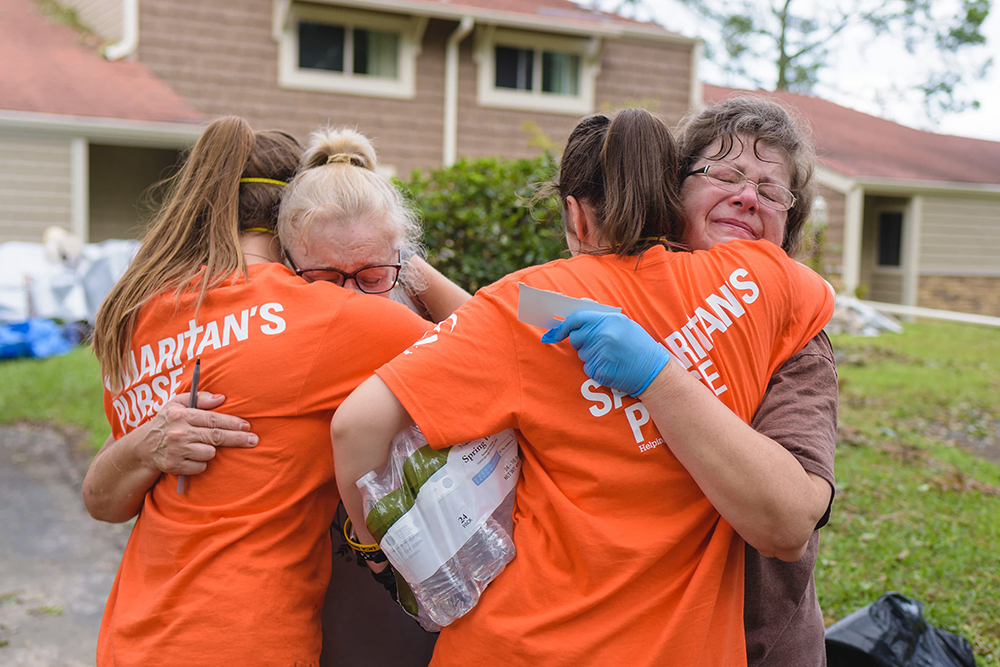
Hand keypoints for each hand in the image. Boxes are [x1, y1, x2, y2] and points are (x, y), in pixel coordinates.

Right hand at [138, 392, 257, 474]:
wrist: (143, 447)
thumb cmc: (167, 421)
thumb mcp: (177, 403)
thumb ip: (200, 397)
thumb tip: (222, 398)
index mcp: (181, 415)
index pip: (212, 419)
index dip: (232, 423)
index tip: (247, 426)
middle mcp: (179, 433)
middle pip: (215, 436)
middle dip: (237, 438)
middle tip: (254, 440)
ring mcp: (176, 451)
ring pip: (209, 452)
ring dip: (212, 450)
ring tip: (202, 444)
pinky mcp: (175, 466)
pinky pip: (201, 466)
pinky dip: (201, 463)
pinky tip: (193, 456)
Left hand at [541, 311, 669, 395]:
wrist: (654, 371)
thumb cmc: (639, 347)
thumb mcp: (624, 324)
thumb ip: (602, 318)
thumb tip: (578, 309)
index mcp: (608, 320)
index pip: (577, 318)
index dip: (564, 325)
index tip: (556, 332)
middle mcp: (602, 335)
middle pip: (575, 338)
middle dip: (581, 343)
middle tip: (599, 346)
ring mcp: (600, 353)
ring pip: (581, 354)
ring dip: (591, 357)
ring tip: (611, 356)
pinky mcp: (599, 370)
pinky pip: (587, 368)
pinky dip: (595, 369)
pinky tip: (611, 367)